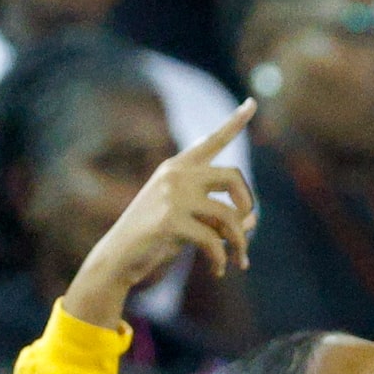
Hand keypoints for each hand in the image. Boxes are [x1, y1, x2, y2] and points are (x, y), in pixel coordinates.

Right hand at [63, 100, 256, 326]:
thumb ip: (221, 218)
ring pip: (230, 215)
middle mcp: (175, 175)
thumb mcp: (193, 223)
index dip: (235, 122)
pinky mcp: (169, 220)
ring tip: (239, 260)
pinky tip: (219, 270)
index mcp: (178, 168)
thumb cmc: (156, 239)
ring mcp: (170, 196)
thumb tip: (254, 219)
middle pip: (233, 175)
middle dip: (248, 204)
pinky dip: (222, 259)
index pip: (212, 141)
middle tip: (246, 228)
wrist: (119, 258)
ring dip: (240, 242)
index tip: (253, 102)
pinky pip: (215, 241)